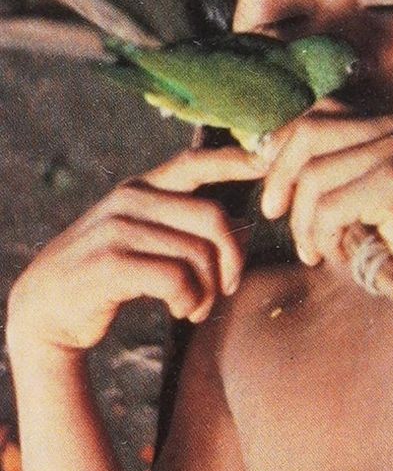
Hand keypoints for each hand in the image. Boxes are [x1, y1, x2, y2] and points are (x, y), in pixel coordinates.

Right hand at [6, 146, 265, 363]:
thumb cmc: (110, 274)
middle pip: (213, 219)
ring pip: (198, 254)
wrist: (45, 308)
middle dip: (233, 259)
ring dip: (208, 291)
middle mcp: (130, 199)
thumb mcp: (144, 238)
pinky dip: (189, 300)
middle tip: (227, 289)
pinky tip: (180, 310)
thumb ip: (184, 226)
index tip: (269, 160)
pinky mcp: (110, 263)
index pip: (194, 163)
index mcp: (142, 187)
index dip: (234, 160)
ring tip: (196, 308)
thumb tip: (244, 229)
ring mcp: (117, 228)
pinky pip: (176, 278)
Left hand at [258, 99, 392, 283]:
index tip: (272, 186)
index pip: (315, 114)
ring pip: (314, 177)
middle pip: (308, 134)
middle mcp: (390, 126)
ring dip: (303, 222)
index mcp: (383, 123)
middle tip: (274, 214)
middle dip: (280, 176)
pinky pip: (329, 207)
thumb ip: (332, 171)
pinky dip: (323, 236)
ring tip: (313, 250)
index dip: (281, 147)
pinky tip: (335, 254)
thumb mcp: (366, 193)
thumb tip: (265, 159)